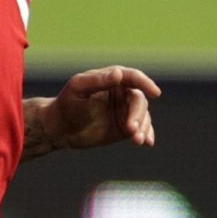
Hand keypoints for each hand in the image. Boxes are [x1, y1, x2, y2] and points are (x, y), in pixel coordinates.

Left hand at [40, 66, 160, 151]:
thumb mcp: (79, 89)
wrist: (61, 128)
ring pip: (143, 116)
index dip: (146, 83)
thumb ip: (97, 80)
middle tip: (131, 130)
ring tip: (136, 140)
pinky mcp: (125, 127)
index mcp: (112, 79)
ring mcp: (125, 110)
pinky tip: (147, 143)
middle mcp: (122, 93)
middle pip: (139, 100)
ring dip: (143, 127)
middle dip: (138, 115)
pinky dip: (147, 135)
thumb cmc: (67, 104)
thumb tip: (118, 74)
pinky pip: (142, 129)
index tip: (155, 93)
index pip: (133, 78)